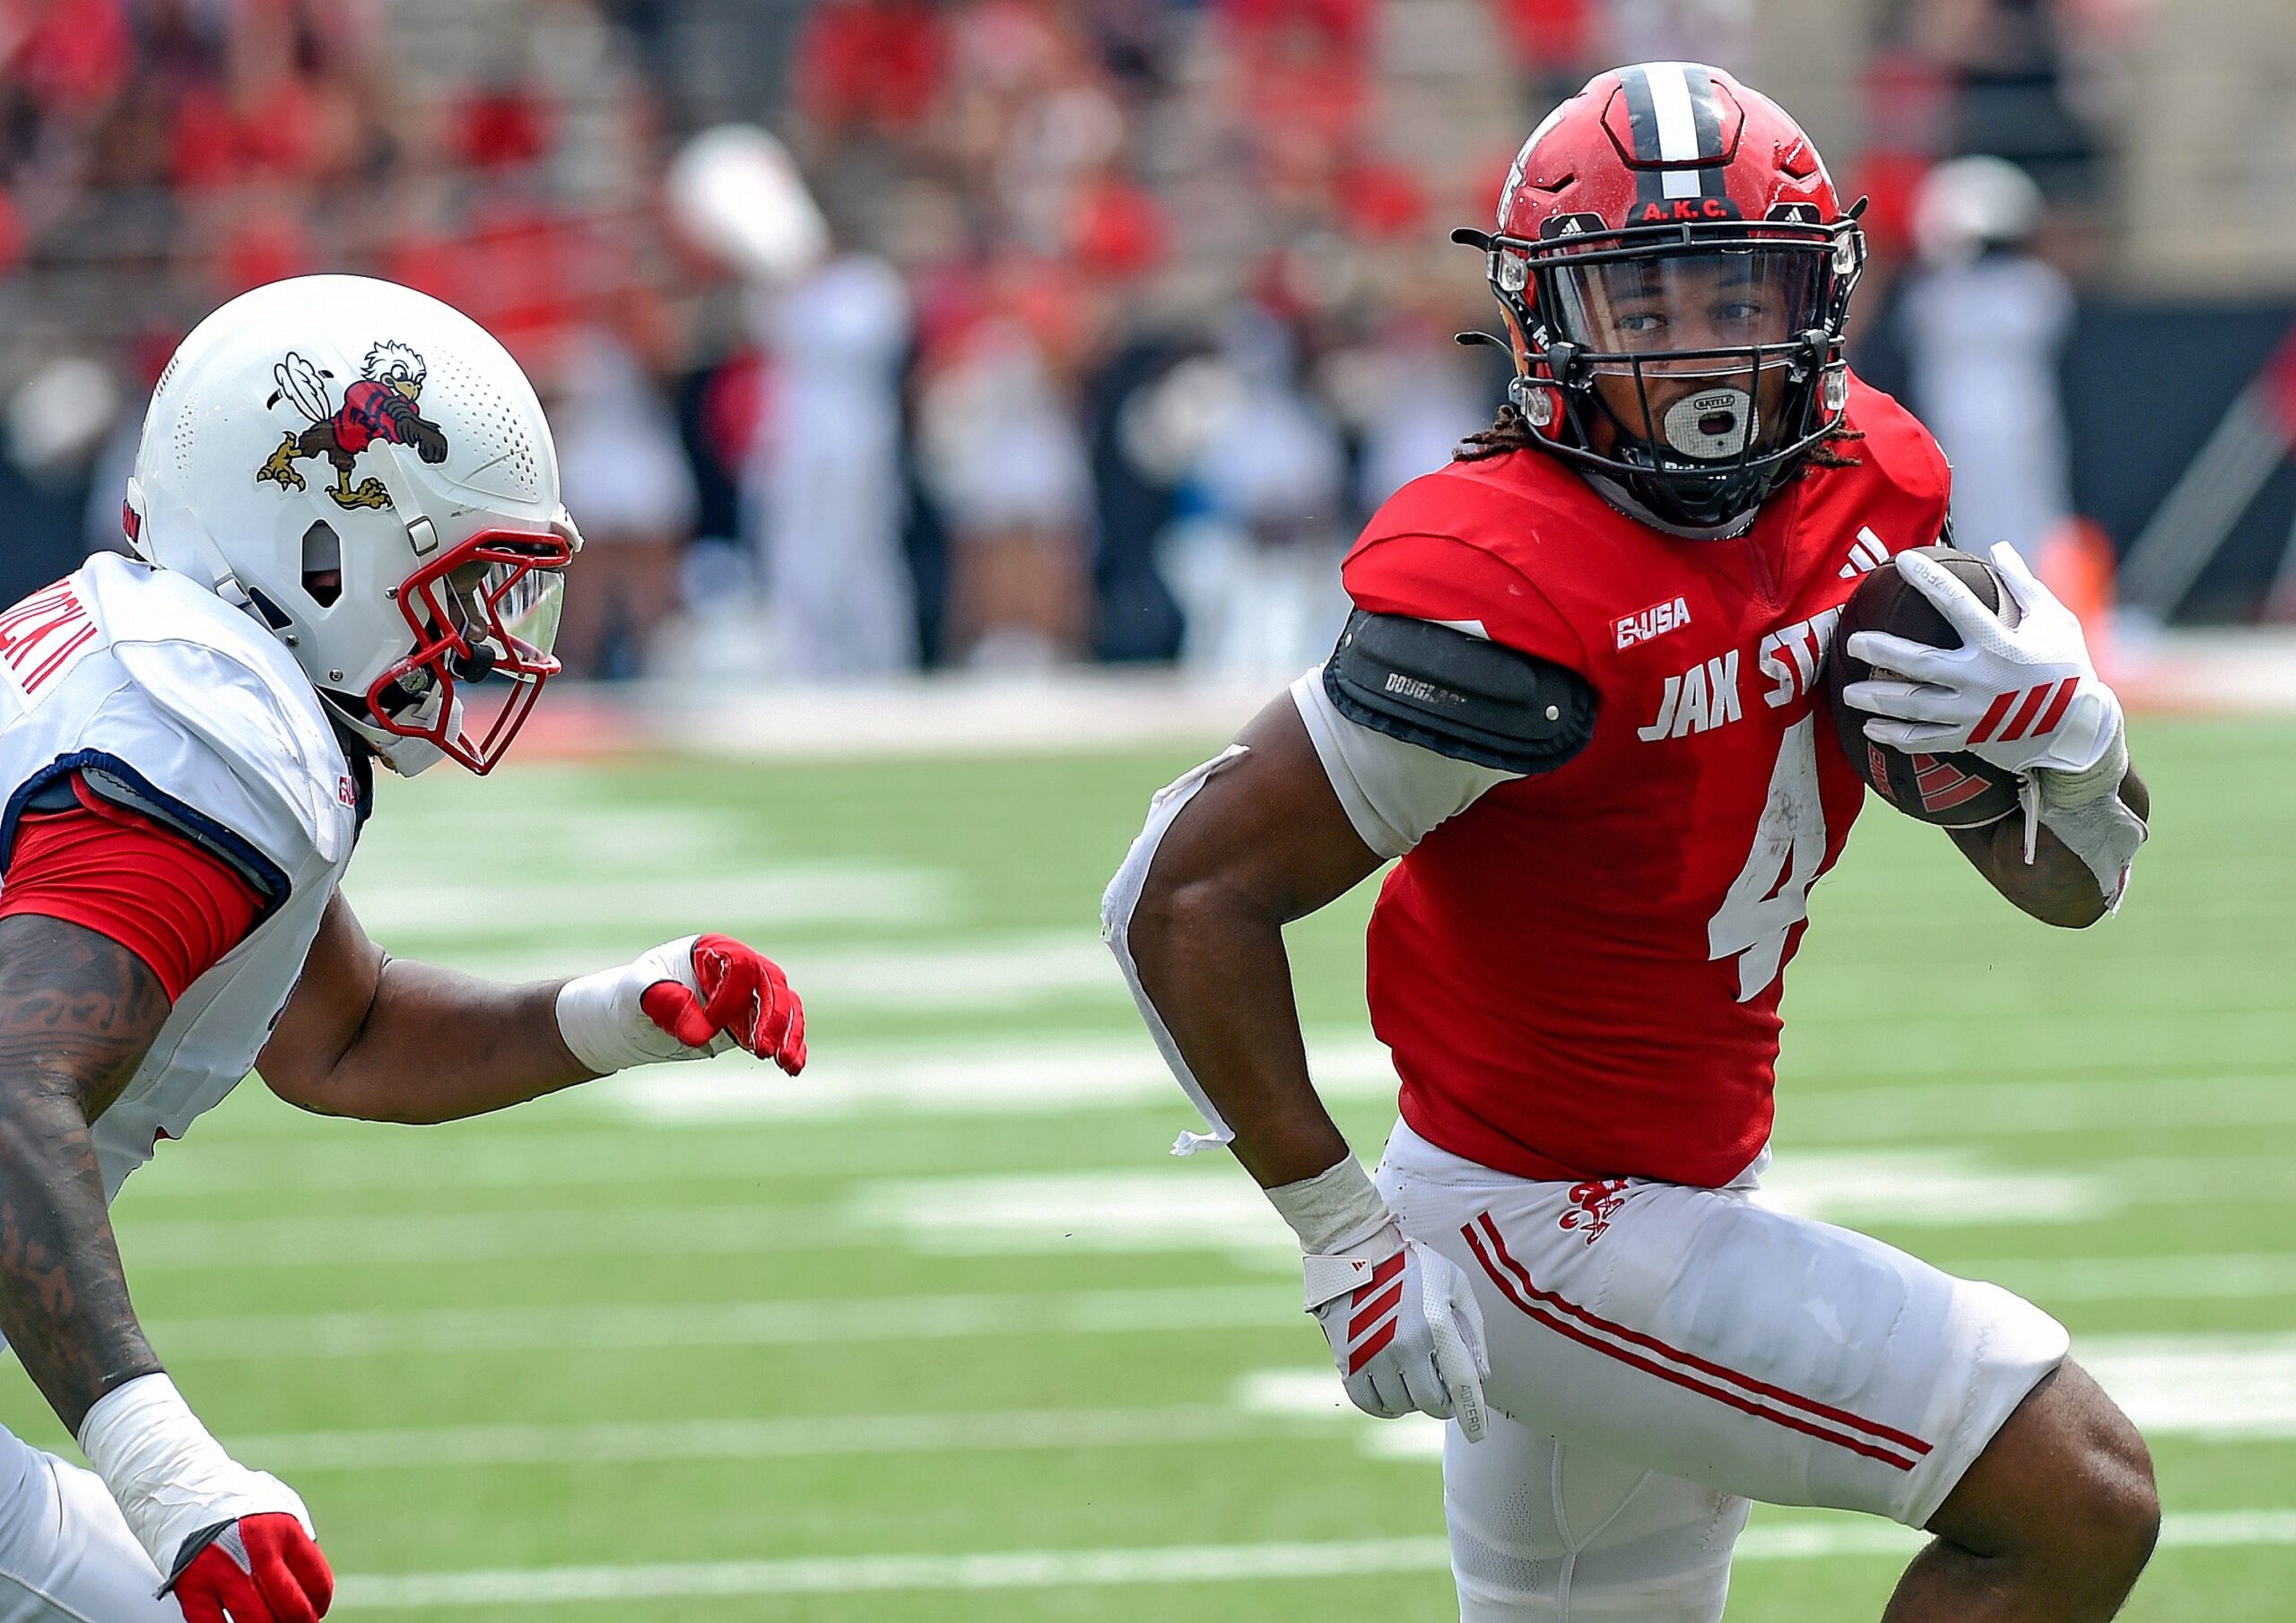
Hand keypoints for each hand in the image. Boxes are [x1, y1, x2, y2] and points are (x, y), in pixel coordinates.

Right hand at [164, 1512, 332, 1622]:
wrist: (178, 1484)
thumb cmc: (232, 1498)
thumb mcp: (279, 1505)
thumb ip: (297, 1540)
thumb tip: (311, 1581)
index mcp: (285, 1529)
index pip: (317, 1582)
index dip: (320, 1604)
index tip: (316, 1610)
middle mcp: (257, 1550)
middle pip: (291, 1609)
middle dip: (298, 1622)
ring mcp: (222, 1570)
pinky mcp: (190, 1585)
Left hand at [556, 934, 805, 1075]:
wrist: (630, 1020)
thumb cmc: (630, 997)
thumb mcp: (636, 994)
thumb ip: (665, 1002)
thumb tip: (700, 1031)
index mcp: (712, 949)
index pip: (740, 966)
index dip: (731, 997)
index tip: (709, 1028)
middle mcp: (737, 968)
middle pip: (771, 985)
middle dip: (773, 1019)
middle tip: (764, 1051)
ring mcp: (747, 995)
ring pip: (784, 1007)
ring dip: (789, 1035)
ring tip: (787, 1065)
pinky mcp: (750, 1021)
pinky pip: (780, 1029)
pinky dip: (790, 1047)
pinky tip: (793, 1068)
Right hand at [1304, 1221, 1489, 1440]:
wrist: (1357, 1250)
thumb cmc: (1414, 1266)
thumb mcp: (1455, 1285)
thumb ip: (1473, 1330)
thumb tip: (1481, 1377)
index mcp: (1437, 1326)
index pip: (1462, 1384)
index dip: (1472, 1415)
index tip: (1478, 1434)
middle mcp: (1406, 1345)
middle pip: (1431, 1402)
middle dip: (1442, 1403)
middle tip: (1442, 1390)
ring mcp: (1374, 1354)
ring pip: (1401, 1405)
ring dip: (1413, 1401)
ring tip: (1414, 1381)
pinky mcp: (1348, 1359)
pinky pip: (1368, 1402)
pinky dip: (1383, 1408)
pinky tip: (1392, 1398)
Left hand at [1843, 542, 2121, 778]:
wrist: (2080, 729)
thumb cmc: (2067, 667)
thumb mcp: (2054, 621)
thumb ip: (2023, 585)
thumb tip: (1999, 546)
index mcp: (2001, 645)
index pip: (1957, 604)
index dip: (1928, 578)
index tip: (1901, 560)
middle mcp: (1982, 679)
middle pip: (1920, 664)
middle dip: (1883, 652)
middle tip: (1854, 642)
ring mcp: (1973, 713)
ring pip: (1915, 707)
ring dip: (1878, 700)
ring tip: (1848, 693)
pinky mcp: (1970, 737)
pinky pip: (1925, 741)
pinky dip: (1896, 736)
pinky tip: (1871, 729)